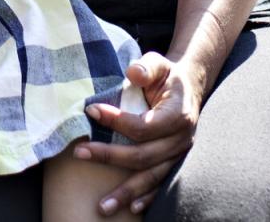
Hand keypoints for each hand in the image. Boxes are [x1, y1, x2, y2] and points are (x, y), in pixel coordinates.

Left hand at [74, 53, 204, 214]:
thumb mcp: (159, 64)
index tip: (91, 111)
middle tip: (80, 152)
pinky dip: (147, 198)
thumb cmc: (168, 77)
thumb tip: (132, 73)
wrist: (189, 88)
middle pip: (143, 155)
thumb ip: (146, 67)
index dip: (116, 121)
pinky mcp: (175, 164)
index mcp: (178, 115)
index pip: (144, 126)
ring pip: (151, 177)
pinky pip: (161, 185)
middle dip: (109, 156)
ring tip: (102, 206)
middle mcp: (181, 140)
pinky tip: (131, 208)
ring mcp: (179, 156)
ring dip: (126, 191)